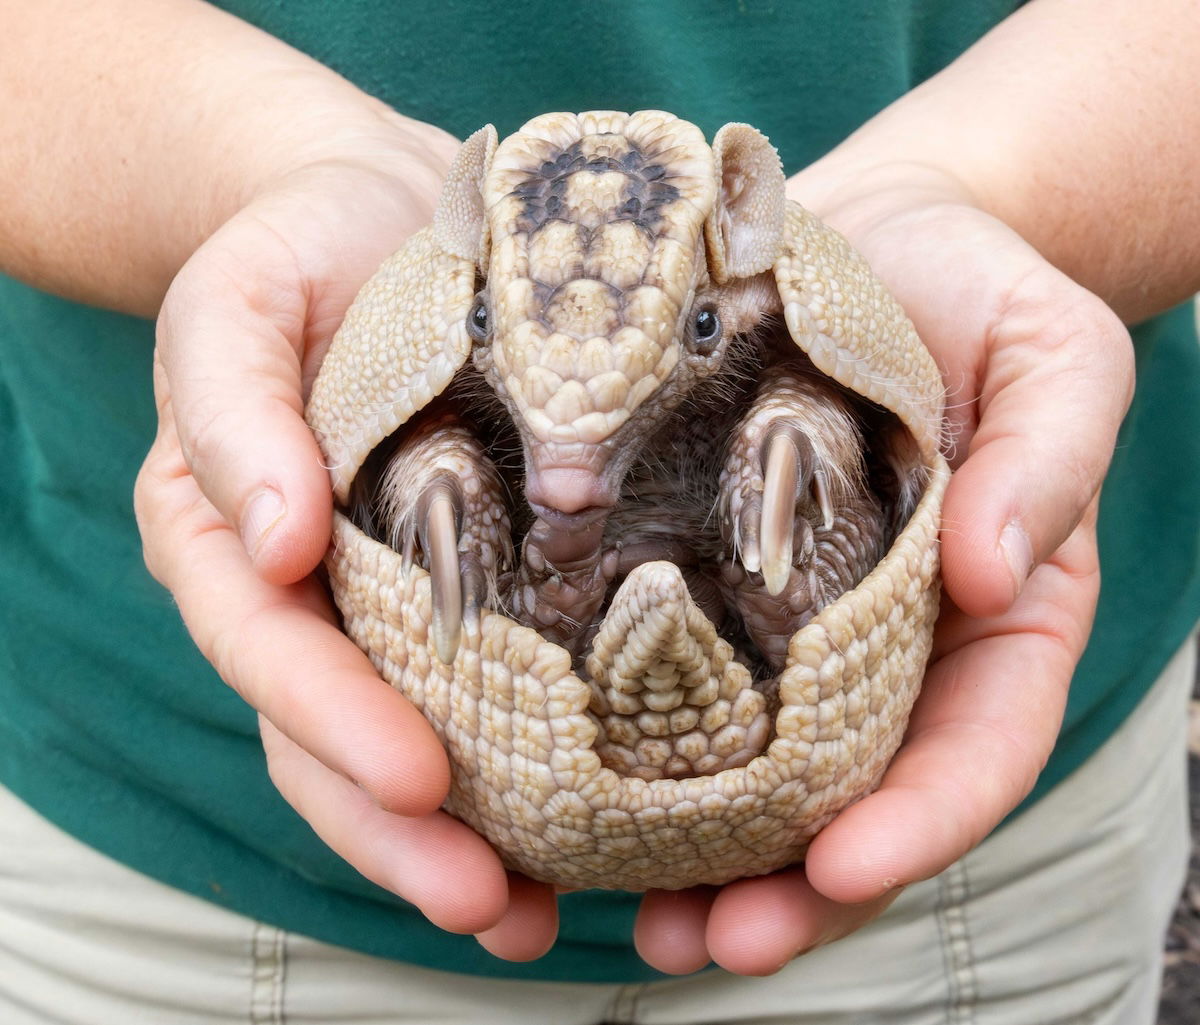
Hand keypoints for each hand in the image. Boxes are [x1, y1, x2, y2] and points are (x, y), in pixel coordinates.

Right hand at [133, 146, 559, 960]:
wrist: (390, 216)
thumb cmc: (304, 252)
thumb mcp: (240, 302)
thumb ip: (230, 407)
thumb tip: (271, 536)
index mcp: (236, 539)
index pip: (273, 652)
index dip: (335, 726)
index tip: (417, 785)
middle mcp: (316, 593)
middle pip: (337, 739)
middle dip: (404, 836)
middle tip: (488, 907)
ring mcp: (398, 597)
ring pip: (417, 738)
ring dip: (470, 839)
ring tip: (541, 917)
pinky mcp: (483, 578)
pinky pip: (502, 681)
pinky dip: (542, 758)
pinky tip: (604, 819)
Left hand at [632, 169, 1133, 974]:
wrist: (874, 241)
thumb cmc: (980, 290)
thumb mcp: (1054, 350)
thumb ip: (1050, 454)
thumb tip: (992, 568)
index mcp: (989, 614)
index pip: (975, 745)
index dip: (922, 820)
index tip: (848, 865)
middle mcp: (884, 642)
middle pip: (855, 796)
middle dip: (793, 886)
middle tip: (712, 940)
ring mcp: (791, 621)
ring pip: (755, 772)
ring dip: (696, 858)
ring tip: (631, 921)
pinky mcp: (704, 578)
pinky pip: (668, 682)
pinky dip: (624, 753)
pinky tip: (562, 797)